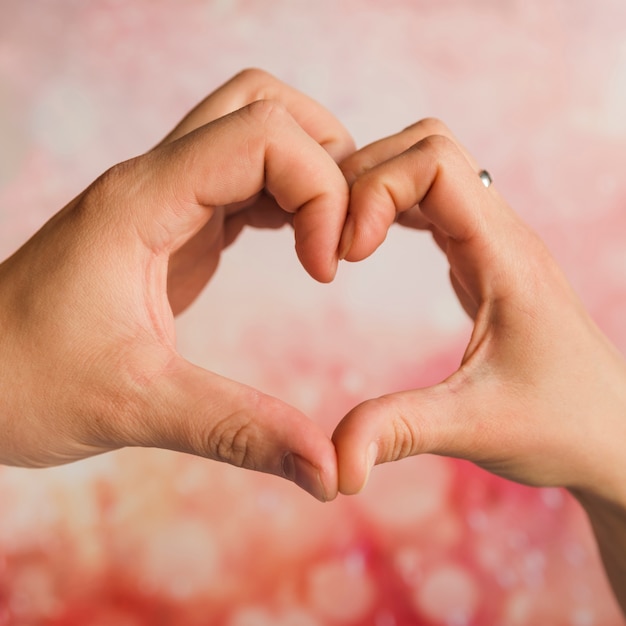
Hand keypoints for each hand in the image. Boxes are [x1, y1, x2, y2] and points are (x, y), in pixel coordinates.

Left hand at [0, 69, 354, 501]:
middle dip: (324, 158)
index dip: (319, 191)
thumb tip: (328, 470)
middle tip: (342, 235)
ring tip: (327, 242)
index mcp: (140, 204)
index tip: (326, 269)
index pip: (261, 136)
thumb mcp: (135, 409)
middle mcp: (153, 183)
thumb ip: (238, 432)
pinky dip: (286, 201)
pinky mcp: (171, 226)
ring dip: (307, 174)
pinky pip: (242, 181)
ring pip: (253, 133)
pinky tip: (299, 249)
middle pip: (261, 106)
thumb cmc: (21, 383)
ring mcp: (162, 199)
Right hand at [333, 118, 625, 508]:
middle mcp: (502, 233)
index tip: (347, 254)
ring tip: (341, 239)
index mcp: (505, 255)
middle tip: (332, 238)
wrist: (615, 436)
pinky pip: (434, 203)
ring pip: (430, 167)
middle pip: (428, 145)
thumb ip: (399, 432)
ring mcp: (494, 243)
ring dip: (377, 187)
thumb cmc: (564, 425)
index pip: (434, 162)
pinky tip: (367, 244)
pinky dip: (391, 208)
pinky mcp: (483, 261)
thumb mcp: (476, 427)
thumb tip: (333, 460)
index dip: (375, 191)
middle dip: (367, 176)